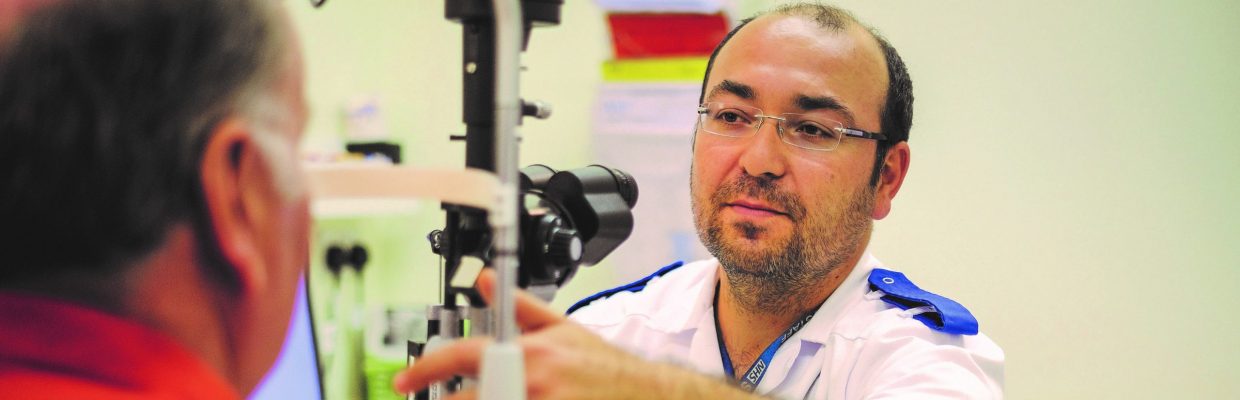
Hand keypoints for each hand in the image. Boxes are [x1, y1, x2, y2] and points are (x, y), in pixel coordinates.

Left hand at [392, 269, 760, 399]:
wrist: (649, 396)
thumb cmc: (606, 369)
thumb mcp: (563, 327)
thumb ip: (520, 305)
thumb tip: (487, 281)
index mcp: (529, 353)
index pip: (462, 357)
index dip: (425, 370)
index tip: (405, 380)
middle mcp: (531, 384)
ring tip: (487, 398)